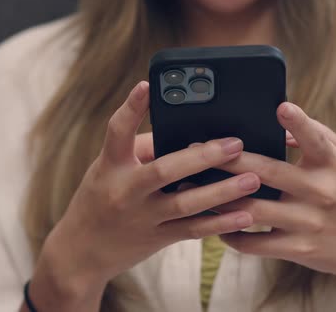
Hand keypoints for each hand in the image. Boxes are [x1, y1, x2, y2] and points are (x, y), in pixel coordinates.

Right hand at [28, 82, 259, 311]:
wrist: (82, 251)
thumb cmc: (101, 197)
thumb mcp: (108, 168)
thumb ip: (143, 149)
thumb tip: (188, 132)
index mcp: (110, 165)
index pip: (117, 132)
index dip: (131, 108)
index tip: (148, 85)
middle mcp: (126, 191)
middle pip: (164, 171)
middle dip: (201, 157)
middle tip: (235, 144)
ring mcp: (143, 217)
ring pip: (186, 204)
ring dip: (222, 192)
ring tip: (253, 179)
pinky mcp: (158, 237)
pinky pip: (193, 230)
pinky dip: (220, 223)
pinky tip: (246, 214)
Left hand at [216, 102, 335, 290]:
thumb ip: (317, 134)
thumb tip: (281, 119)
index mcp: (331, 165)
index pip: (315, 140)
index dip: (299, 123)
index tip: (281, 107)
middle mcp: (320, 192)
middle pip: (267, 172)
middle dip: (229, 160)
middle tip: (199, 149)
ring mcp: (308, 223)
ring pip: (254, 209)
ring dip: (220, 200)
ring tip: (194, 189)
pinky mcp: (299, 249)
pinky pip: (256, 244)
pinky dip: (232, 235)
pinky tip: (216, 226)